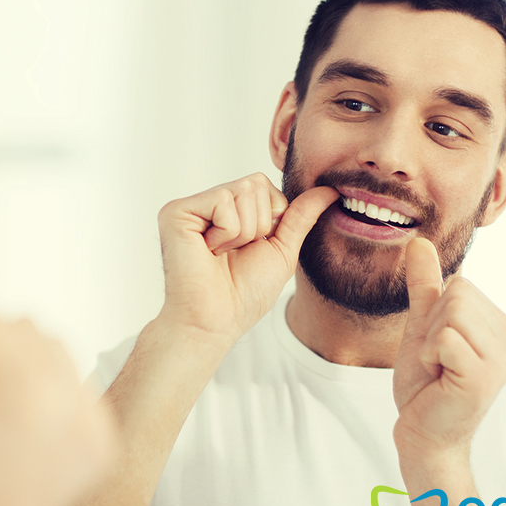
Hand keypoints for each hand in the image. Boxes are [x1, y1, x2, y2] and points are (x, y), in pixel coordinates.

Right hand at [0, 263, 114, 505]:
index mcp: (27, 392)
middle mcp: (71, 404)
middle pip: (30, 328)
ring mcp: (95, 425)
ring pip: (57, 350)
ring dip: (26, 374)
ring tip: (2, 425)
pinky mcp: (106, 441)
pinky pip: (79, 383)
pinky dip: (53, 399)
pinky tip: (28, 438)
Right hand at [155, 173, 338, 345]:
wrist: (216, 322)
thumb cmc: (244, 293)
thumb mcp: (282, 249)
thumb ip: (301, 216)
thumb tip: (330, 189)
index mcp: (228, 210)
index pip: (264, 185)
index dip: (271, 219)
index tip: (250, 249)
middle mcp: (206, 203)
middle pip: (255, 183)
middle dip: (258, 225)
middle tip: (234, 253)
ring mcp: (190, 206)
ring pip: (242, 191)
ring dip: (243, 232)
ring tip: (220, 254)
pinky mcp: (176, 212)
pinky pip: (223, 201)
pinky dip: (227, 233)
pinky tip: (208, 252)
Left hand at [391, 238, 505, 463]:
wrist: (422, 433)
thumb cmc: (425, 385)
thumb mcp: (423, 325)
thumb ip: (425, 285)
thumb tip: (418, 241)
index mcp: (503, 328)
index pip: (461, 284)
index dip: (436, 314)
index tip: (440, 348)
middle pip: (458, 292)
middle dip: (433, 325)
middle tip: (438, 361)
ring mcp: (502, 359)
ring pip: (451, 311)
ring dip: (430, 341)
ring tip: (440, 369)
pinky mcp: (483, 377)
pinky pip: (444, 338)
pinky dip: (429, 355)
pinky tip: (440, 379)